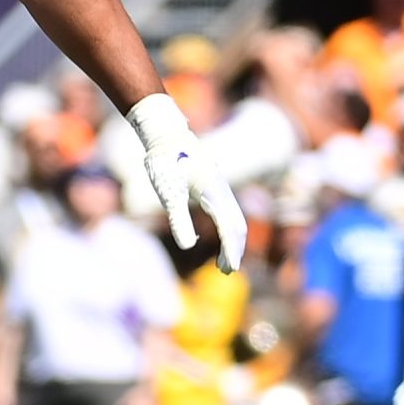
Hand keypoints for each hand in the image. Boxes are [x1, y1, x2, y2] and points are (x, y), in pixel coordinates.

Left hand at [128, 92, 247, 271]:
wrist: (165, 133)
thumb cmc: (165, 162)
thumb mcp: (168, 193)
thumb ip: (178, 219)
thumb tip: (188, 247)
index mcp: (214, 194)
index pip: (229, 229)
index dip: (230, 250)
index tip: (229, 269)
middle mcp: (222, 191)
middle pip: (237, 226)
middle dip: (234, 250)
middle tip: (226, 271)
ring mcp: (220, 187)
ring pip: (235, 219)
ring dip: (232, 241)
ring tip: (223, 262)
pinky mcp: (214, 185)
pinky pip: (228, 211)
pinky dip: (227, 229)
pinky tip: (216, 238)